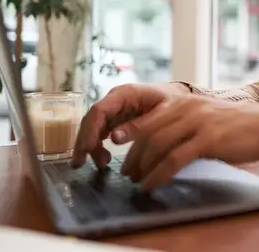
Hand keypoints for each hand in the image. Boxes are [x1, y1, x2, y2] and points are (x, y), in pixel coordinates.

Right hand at [72, 82, 189, 168]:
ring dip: (91, 147)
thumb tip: (114, 138)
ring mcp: (114, 109)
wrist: (179, 97)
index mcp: (125, 94)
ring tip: (100, 165)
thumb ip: (139, 125)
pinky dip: (98, 146)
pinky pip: (101, 132)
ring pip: (94, 127)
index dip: (90, 130)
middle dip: (84, 141)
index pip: (99, 110)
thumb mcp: (161, 112)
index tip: (86, 149)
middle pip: (91, 120)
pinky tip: (103, 160)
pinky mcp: (116, 119)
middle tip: (79, 164)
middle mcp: (115, 100)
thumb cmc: (172, 101)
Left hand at [119, 95, 258, 189]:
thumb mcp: (205, 117)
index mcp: (184, 101)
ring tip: (138, 181)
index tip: (116, 147)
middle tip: (127, 172)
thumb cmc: (237, 125)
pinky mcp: (207, 139)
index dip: (129, 133)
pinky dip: (159, 174)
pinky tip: (154, 183)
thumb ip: (182, 123)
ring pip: (158, 144)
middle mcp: (187, 108)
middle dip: (133, 155)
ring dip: (143, 166)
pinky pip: (175, 158)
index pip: (148, 117)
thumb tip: (158, 142)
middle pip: (149, 132)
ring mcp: (197, 122)